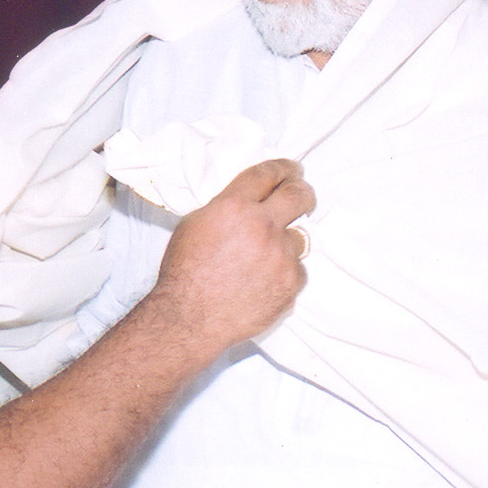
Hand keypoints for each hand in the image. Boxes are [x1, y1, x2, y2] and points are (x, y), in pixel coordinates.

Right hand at [144, 158, 312, 354]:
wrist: (190, 318)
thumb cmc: (185, 273)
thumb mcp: (195, 224)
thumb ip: (225, 207)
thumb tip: (248, 201)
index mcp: (235, 207)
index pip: (267, 174)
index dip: (282, 168)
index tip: (290, 170)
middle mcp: (262, 227)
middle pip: (298, 195)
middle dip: (302, 191)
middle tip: (301, 194)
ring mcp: (280, 256)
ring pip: (300, 237)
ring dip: (286, 242)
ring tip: (265, 257)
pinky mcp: (291, 283)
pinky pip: (297, 270)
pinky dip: (285, 273)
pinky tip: (264, 281)